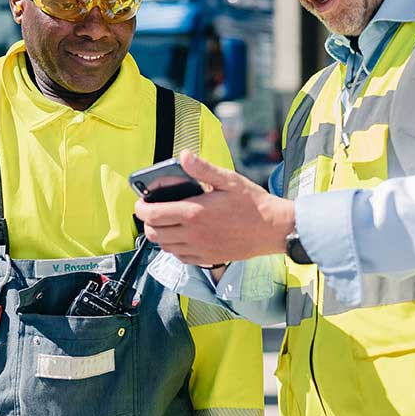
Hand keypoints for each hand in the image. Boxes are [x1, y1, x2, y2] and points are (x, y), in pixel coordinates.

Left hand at [135, 151, 294, 266]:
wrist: (273, 229)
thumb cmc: (253, 203)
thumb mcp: (228, 180)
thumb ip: (203, 169)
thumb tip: (184, 156)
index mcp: (194, 213)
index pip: (153, 214)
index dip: (141, 208)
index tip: (141, 202)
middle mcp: (193, 234)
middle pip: (154, 233)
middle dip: (148, 221)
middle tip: (154, 210)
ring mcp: (199, 249)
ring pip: (165, 247)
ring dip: (161, 235)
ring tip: (167, 222)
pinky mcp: (207, 259)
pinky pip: (180, 257)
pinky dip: (174, 247)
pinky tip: (182, 235)